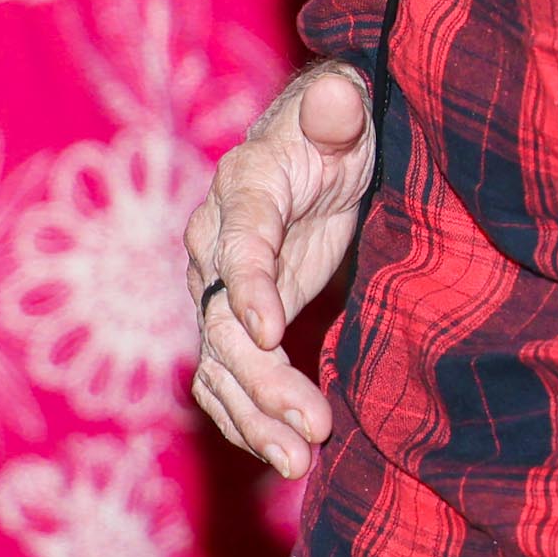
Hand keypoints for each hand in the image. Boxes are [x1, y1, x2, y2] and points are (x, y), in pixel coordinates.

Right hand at [188, 59, 374, 476]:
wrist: (317, 148)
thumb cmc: (336, 127)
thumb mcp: (343, 111)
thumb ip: (336, 110)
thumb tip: (338, 95)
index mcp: (243, 191)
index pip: (238, 244)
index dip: (250, 287)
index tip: (272, 331)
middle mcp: (214, 244)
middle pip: (225, 323)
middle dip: (264, 380)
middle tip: (312, 427)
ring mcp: (219, 289)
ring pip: (221, 364)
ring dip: (254, 416)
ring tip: (299, 461)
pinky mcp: (236, 321)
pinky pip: (228, 378)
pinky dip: (249, 419)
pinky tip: (284, 455)